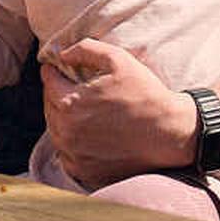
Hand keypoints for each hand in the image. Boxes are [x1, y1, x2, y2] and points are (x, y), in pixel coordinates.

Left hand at [41, 38, 196, 188]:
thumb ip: (86, 49)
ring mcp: (74, 154)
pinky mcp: (84, 171)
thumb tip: (63, 54)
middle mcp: (66, 131)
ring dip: (62, 118)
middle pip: (49, 106)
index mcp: (70, 103)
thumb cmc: (146, 94)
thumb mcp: (119, 60)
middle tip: (71, 88)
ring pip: (55, 131)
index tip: (56, 68)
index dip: (52, 71)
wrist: (171, 133)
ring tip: (80, 110)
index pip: (48, 82)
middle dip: (57, 94)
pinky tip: (85, 134)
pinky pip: (65, 154)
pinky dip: (70, 143)